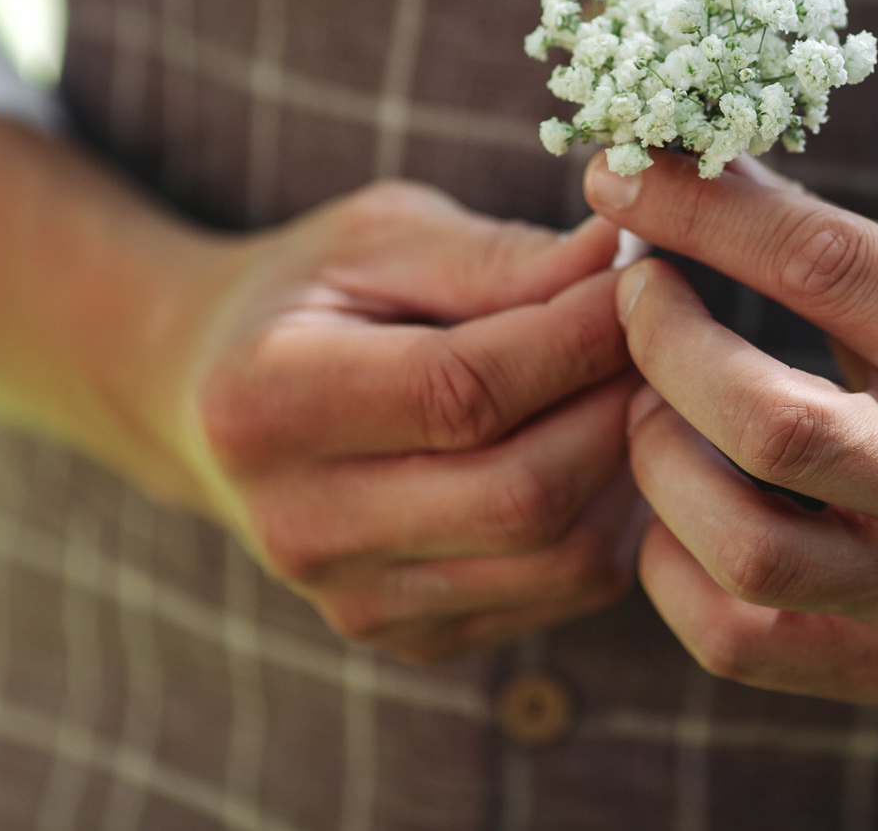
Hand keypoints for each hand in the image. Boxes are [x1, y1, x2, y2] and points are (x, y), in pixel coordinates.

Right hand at [145, 182, 643, 663]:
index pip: (461, 389)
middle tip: (668, 334)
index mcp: (268, 404)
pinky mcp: (412, 640)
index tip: (643, 277)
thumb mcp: (382, 237)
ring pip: (560, 556)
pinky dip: (617, 518)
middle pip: (522, 490)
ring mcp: (356, 602)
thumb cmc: (314, 293)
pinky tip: (614, 446)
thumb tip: (628, 256)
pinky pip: (563, 592)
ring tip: (648, 384)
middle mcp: (300, 525)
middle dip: (620, 402)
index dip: (578, 334)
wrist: (209, 402)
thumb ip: (500, 256)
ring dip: (635, 466)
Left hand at [584, 151, 877, 703]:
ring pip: (742, 544)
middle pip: (769, 421)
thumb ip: (842, 255)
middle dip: (663, 343)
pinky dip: (669, 565)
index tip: (623, 176)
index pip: (828, 265)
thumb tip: (684, 176)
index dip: (703, 213)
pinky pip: (734, 636)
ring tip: (655, 409)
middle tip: (637, 299)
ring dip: (658, 459)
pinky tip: (675, 514)